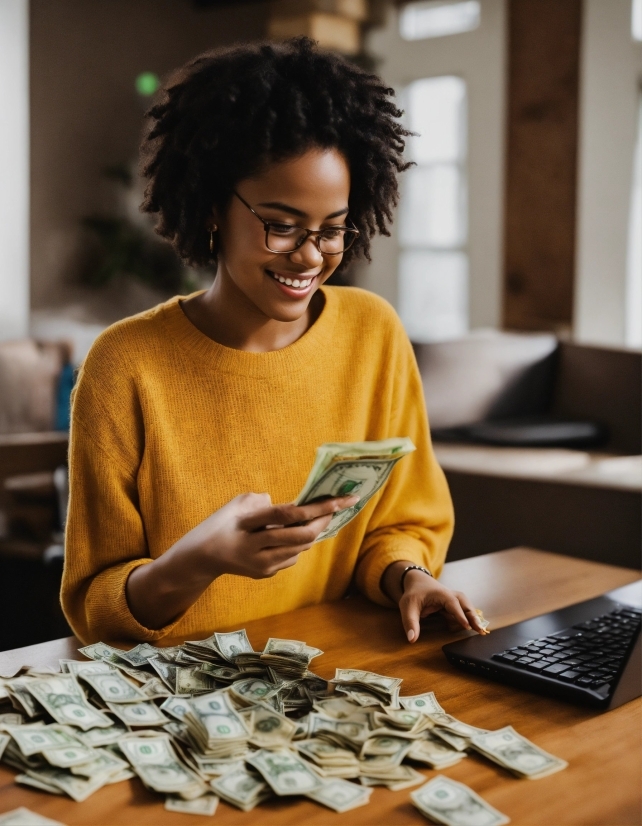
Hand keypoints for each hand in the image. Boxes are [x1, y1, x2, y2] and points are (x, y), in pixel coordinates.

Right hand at [182, 492, 358, 579]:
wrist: (201, 557)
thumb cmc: (220, 524)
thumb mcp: (236, 504)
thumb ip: (263, 502)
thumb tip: (292, 507)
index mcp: (247, 524)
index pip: (290, 514)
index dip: (318, 506)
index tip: (341, 499)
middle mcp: (255, 548)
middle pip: (301, 536)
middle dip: (324, 521)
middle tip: (339, 506)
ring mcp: (261, 565)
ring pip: (300, 549)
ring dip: (313, 532)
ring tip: (320, 517)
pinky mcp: (265, 574)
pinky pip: (291, 557)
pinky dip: (298, 544)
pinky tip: (298, 533)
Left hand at [381, 561, 485, 642]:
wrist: (417, 581)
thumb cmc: (414, 593)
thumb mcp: (408, 606)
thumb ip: (410, 622)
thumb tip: (412, 639)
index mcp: (441, 594)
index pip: (453, 604)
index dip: (460, 615)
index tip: (466, 626)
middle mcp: (450, 596)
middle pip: (465, 604)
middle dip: (473, 616)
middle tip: (480, 629)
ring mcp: (453, 600)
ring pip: (467, 607)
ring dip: (473, 617)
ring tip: (480, 630)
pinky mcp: (454, 606)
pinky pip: (463, 612)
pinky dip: (468, 619)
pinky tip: (471, 628)